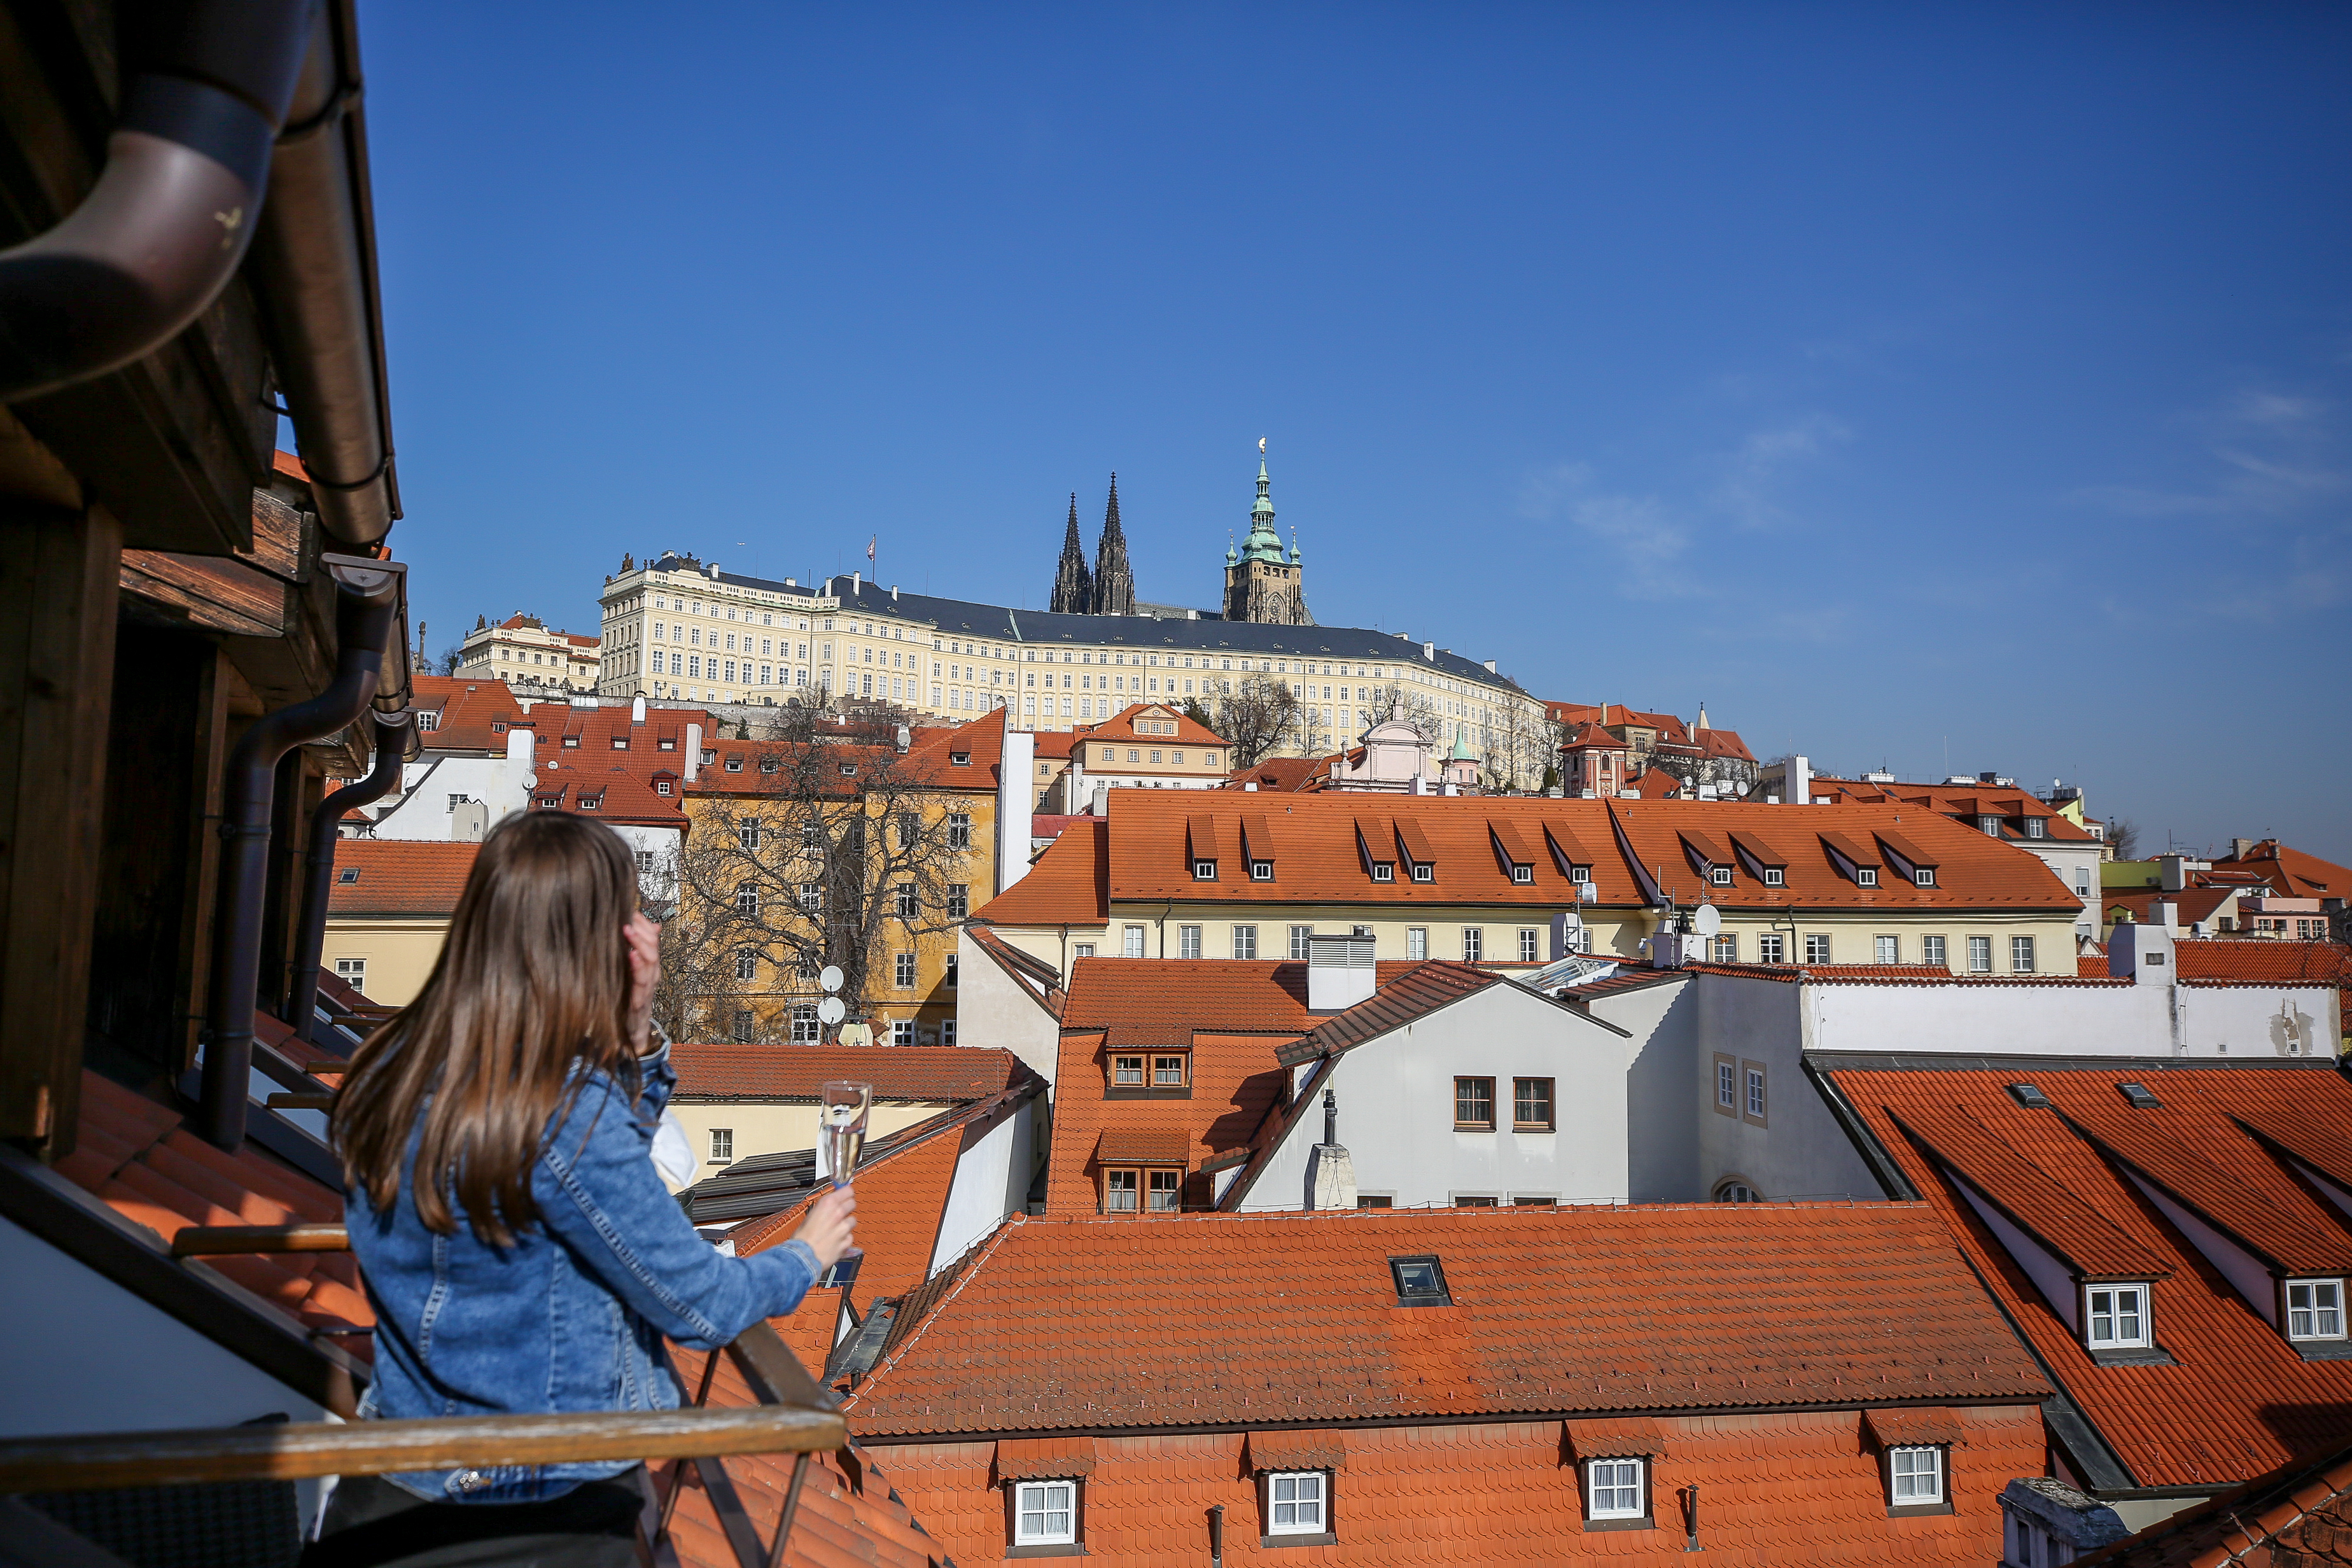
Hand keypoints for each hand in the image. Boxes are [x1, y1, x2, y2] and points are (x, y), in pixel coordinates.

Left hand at [624, 911, 660, 1050]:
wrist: (630, 1034)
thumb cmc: (628, 1002)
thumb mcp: (629, 975)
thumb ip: (633, 954)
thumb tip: (640, 931)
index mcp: (648, 966)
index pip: (651, 938)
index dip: (643, 923)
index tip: (630, 908)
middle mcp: (651, 974)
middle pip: (653, 946)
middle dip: (642, 929)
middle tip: (627, 915)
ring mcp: (647, 987)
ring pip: (652, 960)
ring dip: (640, 943)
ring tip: (627, 929)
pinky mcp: (639, 1000)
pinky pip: (642, 981)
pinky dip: (638, 967)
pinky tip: (630, 955)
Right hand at [795, 1186, 856, 1272]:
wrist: (802, 1257)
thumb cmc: (801, 1239)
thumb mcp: (809, 1216)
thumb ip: (823, 1209)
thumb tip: (829, 1206)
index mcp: (827, 1203)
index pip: (848, 1190)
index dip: (846, 1193)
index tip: (846, 1195)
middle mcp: (838, 1213)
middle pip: (852, 1203)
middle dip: (847, 1207)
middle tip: (841, 1212)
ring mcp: (844, 1228)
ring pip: (852, 1221)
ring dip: (846, 1224)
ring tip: (834, 1230)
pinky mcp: (847, 1241)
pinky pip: (850, 1236)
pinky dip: (844, 1239)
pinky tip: (835, 1241)